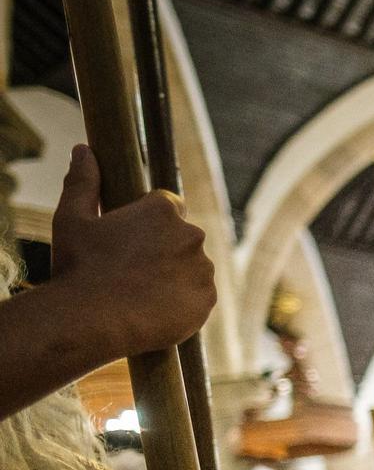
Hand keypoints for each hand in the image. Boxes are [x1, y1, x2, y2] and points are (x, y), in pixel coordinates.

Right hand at [51, 145, 212, 357]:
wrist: (90, 320)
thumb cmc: (78, 267)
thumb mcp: (70, 219)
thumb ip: (82, 181)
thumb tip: (83, 149)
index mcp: (163, 210)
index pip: (167, 206)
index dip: (148, 223)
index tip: (131, 240)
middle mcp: (191, 235)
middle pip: (181, 238)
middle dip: (162, 249)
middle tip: (130, 271)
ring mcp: (203, 269)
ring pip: (192, 268)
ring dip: (174, 276)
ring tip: (140, 293)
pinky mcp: (207, 300)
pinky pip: (199, 297)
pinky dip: (183, 302)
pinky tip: (155, 309)